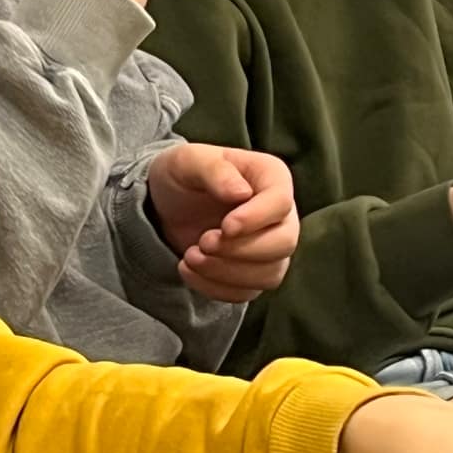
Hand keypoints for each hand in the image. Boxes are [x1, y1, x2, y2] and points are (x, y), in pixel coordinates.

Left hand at [147, 144, 297, 300]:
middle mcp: (280, 213)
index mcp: (271, 176)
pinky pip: (248, 292)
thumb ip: (215, 170)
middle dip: (240, 250)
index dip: (255, 219)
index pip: (280, 202)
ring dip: (226, 273)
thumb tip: (241, 193)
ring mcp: (271, 246)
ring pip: (270, 274)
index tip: (224, 227)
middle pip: (285, 243)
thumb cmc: (185, 174)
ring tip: (190, 256)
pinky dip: (216, 288)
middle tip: (202, 243)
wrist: (167, 204)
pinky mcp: (255, 273)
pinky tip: (189, 269)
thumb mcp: (189, 160)